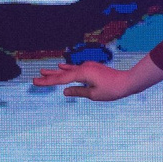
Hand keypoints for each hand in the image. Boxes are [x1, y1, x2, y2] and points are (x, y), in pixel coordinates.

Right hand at [30, 54, 162, 102]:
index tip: (35, 82)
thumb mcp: (94, 94)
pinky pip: (75, 69)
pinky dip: (67, 69)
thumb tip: (65, 91)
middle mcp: (83, 68)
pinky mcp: (92, 68)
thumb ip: (78, 91)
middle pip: (63, 73)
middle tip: (36, 77)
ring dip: (56, 71)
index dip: (47, 81)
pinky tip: (62, 67)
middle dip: (49, 76)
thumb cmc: (112, 90)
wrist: (127, 81)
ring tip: (44, 71)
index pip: (61, 79)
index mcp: (82, 74)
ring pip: (68, 70)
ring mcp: (88, 67)